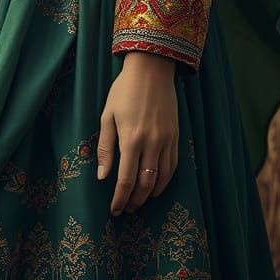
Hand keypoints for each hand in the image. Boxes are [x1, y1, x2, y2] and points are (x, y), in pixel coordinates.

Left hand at [96, 50, 178, 215]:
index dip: (120, 198)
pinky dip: (165, 181)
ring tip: (139, 201)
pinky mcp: (176, 136)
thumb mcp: (107, 115)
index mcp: (131, 138)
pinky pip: (173, 166)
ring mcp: (166, 140)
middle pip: (145, 184)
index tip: (114, 210)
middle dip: (135, 201)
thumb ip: (106, 147)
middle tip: (126, 209)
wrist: (151, 69)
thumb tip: (102, 177)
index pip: (126, 180)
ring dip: (150, 195)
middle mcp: (151, 143)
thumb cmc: (124, 90)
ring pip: (161, 179)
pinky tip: (156, 185)